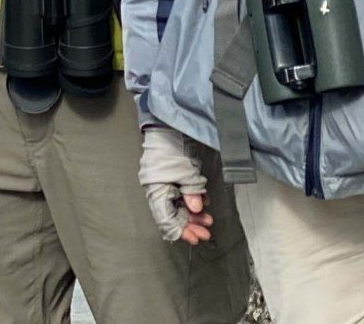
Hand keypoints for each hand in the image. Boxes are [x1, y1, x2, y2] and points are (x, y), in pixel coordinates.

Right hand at [138, 123, 211, 245]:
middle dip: (190, 224)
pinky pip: (181, 194)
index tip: (196, 238)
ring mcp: (164, 183)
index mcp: (155, 192)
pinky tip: (204, 201)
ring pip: (179, 205)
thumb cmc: (173, 148)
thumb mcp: (186, 172)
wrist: (167, 125)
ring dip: (194, 212)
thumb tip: (197, 210)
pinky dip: (192, 198)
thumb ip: (192, 193)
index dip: (181, 231)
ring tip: (208, 218)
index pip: (166, 220)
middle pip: (173, 215)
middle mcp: (157, 190)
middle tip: (206, 232)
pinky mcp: (171, 177)